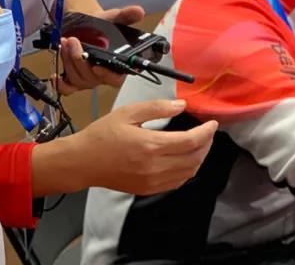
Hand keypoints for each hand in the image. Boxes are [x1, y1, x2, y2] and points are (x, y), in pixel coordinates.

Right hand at [33, 99, 217, 195]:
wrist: (82, 162)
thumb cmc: (102, 135)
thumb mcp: (129, 113)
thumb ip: (157, 108)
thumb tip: (182, 106)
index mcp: (151, 145)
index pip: (191, 141)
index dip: (206, 132)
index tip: (212, 123)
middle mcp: (155, 166)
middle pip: (194, 158)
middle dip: (206, 144)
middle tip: (207, 133)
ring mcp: (152, 181)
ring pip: (189, 173)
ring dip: (199, 158)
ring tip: (198, 144)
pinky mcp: (148, 189)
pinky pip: (177, 182)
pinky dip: (187, 171)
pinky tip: (185, 159)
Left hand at [56, 5, 146, 92]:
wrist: (87, 25)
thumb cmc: (103, 26)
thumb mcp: (115, 18)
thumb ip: (127, 16)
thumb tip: (138, 11)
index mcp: (117, 66)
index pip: (116, 79)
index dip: (106, 75)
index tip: (96, 66)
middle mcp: (102, 75)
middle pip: (92, 78)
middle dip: (79, 59)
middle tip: (73, 41)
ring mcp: (88, 79)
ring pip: (78, 79)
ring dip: (69, 61)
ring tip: (65, 43)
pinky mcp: (73, 79)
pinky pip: (68, 89)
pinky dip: (60, 85)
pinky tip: (56, 76)